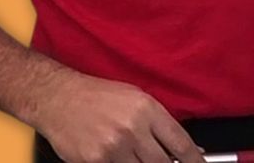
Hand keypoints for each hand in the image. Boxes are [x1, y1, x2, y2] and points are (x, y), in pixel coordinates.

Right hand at [33, 72, 203, 162]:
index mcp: (147, 111)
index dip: (194, 159)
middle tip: (168, 162)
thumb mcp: (138, 100)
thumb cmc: (99, 96)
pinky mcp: (94, 160)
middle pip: (163, 162)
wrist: (59, 98)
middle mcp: (132, 129)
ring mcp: (112, 147)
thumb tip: (185, 147)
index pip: (181, 143)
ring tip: (137, 155)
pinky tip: (119, 158)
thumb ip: (161, 124)